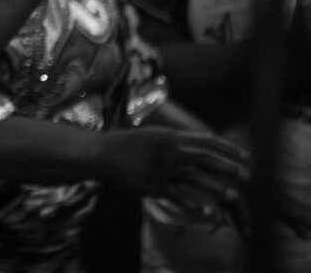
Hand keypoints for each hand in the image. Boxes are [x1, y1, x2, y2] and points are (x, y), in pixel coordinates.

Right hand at [100, 127, 250, 232]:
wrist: (101, 153)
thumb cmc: (128, 145)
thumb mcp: (153, 136)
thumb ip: (175, 142)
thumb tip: (198, 147)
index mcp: (171, 136)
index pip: (207, 140)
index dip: (229, 148)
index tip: (247, 155)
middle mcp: (169, 150)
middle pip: (205, 158)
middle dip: (229, 167)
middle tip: (247, 175)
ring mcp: (161, 167)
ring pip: (196, 177)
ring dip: (217, 187)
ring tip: (233, 196)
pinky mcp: (152, 184)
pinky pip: (177, 196)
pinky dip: (193, 205)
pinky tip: (205, 213)